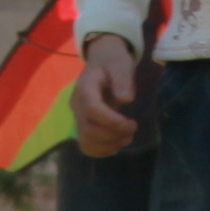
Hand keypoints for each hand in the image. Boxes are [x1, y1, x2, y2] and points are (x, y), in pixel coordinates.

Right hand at [74, 35, 146, 155]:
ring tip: (126, 138)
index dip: (112, 122)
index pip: (92, 110)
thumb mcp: (120, 63)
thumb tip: (126, 99)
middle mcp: (77, 105)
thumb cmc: (112, 61)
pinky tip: (117, 142)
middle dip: (113, 135)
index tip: (131, 124)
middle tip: (132, 130)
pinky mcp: (82, 125)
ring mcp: (78, 116)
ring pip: (86, 141)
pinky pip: (87, 145)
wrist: (101, 61)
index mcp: (85, 88)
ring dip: (109, 145)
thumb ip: (123, 78)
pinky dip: (102, 150)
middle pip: (88, 130)